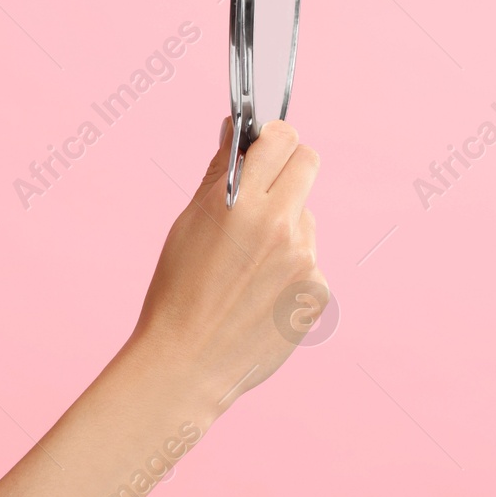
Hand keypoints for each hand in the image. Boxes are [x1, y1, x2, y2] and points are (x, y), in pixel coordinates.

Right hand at [129, 116, 326, 410]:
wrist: (187, 362)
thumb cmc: (177, 291)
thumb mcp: (188, 224)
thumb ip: (220, 176)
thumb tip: (235, 134)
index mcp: (241, 203)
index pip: (281, 139)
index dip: (272, 137)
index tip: (262, 144)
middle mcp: (281, 225)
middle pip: (307, 165)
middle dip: (289, 166)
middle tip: (264, 187)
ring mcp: (305, 260)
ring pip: (304, 219)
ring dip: (284, 228)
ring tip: (245, 265)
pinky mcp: (318, 292)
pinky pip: (308, 262)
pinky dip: (289, 270)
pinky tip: (257, 294)